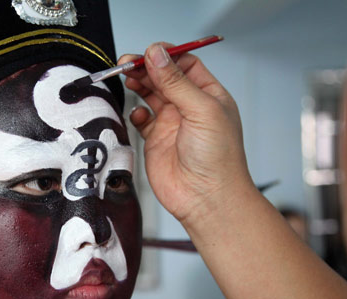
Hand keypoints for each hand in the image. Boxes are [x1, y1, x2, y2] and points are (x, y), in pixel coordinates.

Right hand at [119, 43, 253, 223]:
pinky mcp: (156, 142)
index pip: (185, 64)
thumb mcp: (201, 110)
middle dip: (146, 68)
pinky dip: (136, 114)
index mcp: (209, 95)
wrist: (206, 198)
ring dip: (139, 85)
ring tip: (128, 80)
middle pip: (164, 77)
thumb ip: (175, 81)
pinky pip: (142, 120)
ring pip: (151, 95)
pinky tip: (138, 114)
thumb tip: (157, 54)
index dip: (166, 56)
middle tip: (128, 64)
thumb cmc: (217, 158)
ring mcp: (172, 124)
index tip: (148, 53)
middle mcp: (190, 108)